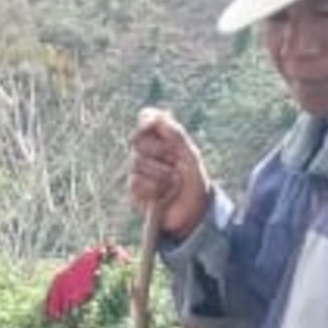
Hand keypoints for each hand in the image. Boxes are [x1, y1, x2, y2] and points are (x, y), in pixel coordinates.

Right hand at [129, 109, 213, 239]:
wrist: (192, 211)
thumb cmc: (194, 179)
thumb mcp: (190, 155)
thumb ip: (176, 134)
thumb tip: (158, 117)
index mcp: (161, 137)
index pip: (145, 118)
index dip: (149, 121)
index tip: (157, 125)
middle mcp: (146, 150)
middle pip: (138, 140)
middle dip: (160, 151)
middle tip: (175, 162)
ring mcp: (137, 170)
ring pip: (138, 163)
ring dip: (161, 175)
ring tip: (173, 184)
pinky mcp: (133, 190)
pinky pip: (136, 183)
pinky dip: (153, 190)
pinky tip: (162, 195)